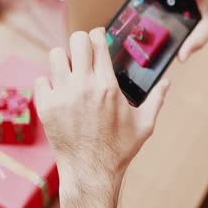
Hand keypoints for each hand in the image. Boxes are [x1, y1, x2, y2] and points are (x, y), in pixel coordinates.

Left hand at [34, 28, 169, 180]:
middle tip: (84, 51)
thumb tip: (167, 83)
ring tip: (69, 70)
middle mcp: (84, 86)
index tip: (98, 38)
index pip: (98, 42)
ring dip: (63, 59)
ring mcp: (62, 95)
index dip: (98, 35)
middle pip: (76, 40)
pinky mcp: (46, 107)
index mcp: (108, 85)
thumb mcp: (145, 124)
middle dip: (81, 42)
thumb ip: (156, 99)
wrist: (92, 171)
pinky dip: (48, 83)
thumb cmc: (119, 149)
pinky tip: (58, 92)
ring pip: (55, 54)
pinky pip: (41, 79)